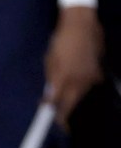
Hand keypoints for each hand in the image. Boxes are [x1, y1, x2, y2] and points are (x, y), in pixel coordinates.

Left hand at [45, 6, 103, 126]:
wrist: (82, 24)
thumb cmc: (61, 41)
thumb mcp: (50, 61)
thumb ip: (51, 80)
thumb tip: (49, 95)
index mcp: (62, 78)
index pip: (56, 103)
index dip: (54, 115)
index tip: (50, 123)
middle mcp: (78, 79)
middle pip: (71, 103)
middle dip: (65, 113)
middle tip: (60, 122)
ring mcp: (90, 76)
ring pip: (81, 95)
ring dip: (73, 99)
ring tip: (65, 102)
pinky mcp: (98, 71)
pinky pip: (89, 84)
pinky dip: (82, 86)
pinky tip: (77, 82)